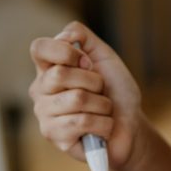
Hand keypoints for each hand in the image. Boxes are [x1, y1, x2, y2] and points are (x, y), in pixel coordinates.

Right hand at [29, 21, 141, 167]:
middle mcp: (40, 90)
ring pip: (76, 98)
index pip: (40, 48)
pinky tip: (101, 128)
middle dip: (94, 81)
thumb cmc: (116, 92)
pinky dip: (103, 123)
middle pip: (60, 74)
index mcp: (48, 68)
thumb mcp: (104, 56)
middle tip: (100, 91)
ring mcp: (44, 114)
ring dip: (102, 104)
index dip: (67, 52)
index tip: (88, 63)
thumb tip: (65, 35)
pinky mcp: (54, 136)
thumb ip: (83, 37)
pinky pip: (82, 121)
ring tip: (102, 111)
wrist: (131, 125)